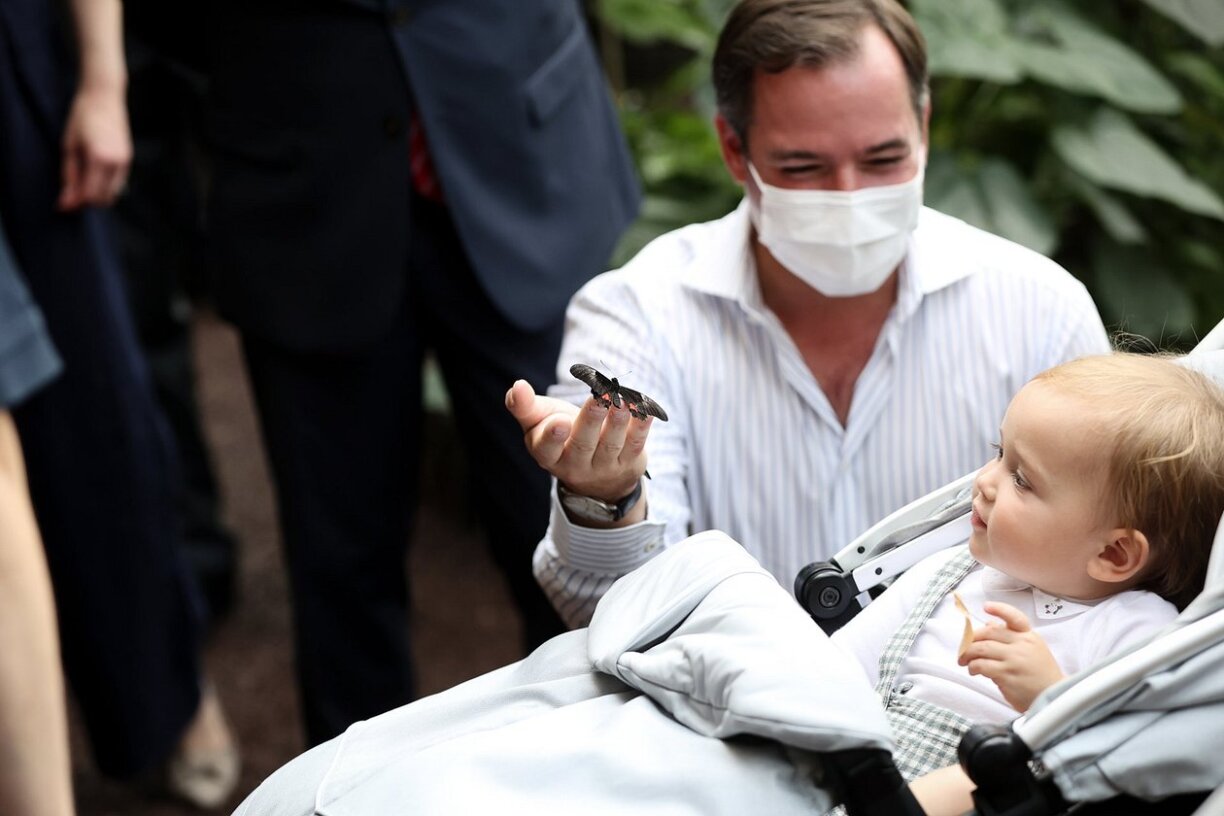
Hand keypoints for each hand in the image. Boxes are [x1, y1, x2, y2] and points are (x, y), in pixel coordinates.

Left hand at [57, 85, 131, 210]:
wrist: (104, 97)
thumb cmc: (82, 117)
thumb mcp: (69, 146)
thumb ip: (69, 176)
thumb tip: (66, 202)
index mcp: (99, 158)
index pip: (89, 194)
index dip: (75, 203)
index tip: (61, 205)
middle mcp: (116, 163)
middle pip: (103, 199)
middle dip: (86, 201)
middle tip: (69, 195)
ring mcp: (125, 162)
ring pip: (112, 194)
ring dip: (96, 195)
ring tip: (80, 184)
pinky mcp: (128, 160)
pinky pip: (118, 184)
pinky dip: (105, 187)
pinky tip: (92, 177)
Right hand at [505, 379, 652, 502]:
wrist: (595, 474)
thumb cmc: (561, 436)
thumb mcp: (538, 423)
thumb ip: (524, 406)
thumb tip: (517, 386)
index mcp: (548, 455)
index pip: (547, 449)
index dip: (552, 436)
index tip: (560, 421)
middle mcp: (576, 464)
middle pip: (583, 443)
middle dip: (592, 419)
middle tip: (601, 395)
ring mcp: (604, 466)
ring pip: (610, 444)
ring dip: (618, 420)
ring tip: (623, 398)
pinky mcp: (628, 462)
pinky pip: (635, 444)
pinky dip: (641, 426)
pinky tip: (645, 408)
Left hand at [957, 601, 1063, 711]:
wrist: (1054, 698)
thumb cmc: (1041, 675)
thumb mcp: (1032, 650)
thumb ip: (1012, 637)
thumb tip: (989, 623)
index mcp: (1029, 636)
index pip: (1015, 617)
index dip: (1000, 609)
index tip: (986, 606)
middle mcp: (1022, 645)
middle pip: (990, 632)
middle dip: (972, 639)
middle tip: (964, 648)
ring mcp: (1014, 660)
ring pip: (982, 648)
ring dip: (968, 654)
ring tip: (966, 661)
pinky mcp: (1006, 675)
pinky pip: (981, 665)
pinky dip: (973, 667)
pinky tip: (974, 671)